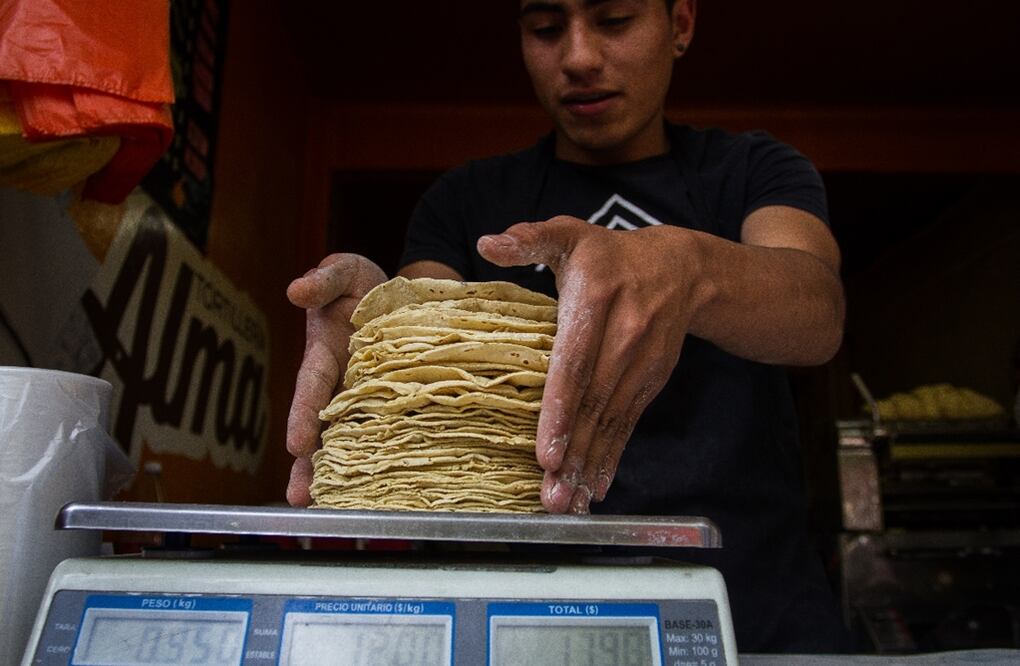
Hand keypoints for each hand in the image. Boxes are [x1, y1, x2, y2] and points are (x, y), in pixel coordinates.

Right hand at [285, 253, 386, 505]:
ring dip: (339, 472)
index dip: (303, 414)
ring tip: (332, 509)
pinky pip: (387, 433)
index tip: (295, 443)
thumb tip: (297, 289)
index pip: (312, 388)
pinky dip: (383, 460)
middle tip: (300, 497)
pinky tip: (383, 490)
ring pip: (349, 440)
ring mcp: (364, 399)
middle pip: (320, 428)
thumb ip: (323, 279)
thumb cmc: (362, 283)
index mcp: (325, 356)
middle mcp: (340, 385)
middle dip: (309, 463)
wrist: (399, 293)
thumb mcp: (343, 271)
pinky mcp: (390, 405)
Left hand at [477, 217, 708, 513]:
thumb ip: (530, 239)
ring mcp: (642, 361)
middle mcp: (625, 333)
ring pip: (613, 420)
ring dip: (592, 465)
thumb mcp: (570, 235)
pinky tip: (597, 487)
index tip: (547, 451)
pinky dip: (614, 457)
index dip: (561, 409)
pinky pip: (630, 423)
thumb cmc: (608, 255)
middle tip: (552, 496)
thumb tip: (487, 243)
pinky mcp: (652, 380)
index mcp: (597, 298)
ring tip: (569, 503)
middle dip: (574, 453)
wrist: (682, 267)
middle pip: (595, 402)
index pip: (576, 362)